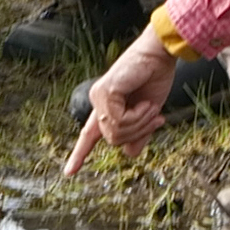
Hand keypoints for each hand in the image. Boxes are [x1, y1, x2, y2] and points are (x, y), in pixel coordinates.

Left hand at [65, 28, 183, 174]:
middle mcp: (98, 103)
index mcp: (107, 109)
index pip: (90, 135)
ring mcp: (98, 97)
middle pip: (113, 140)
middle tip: (154, 115)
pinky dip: (137, 116)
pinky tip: (144, 102)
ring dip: (140, 123)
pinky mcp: (104, 92)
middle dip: (138, 132)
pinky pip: (118, 120)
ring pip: (115, 132)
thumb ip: (138, 134)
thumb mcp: (149, 115)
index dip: (80, 154)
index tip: (68, 173)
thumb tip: (129, 154)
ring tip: (149, 106)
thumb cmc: (155, 79)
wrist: (161, 56)